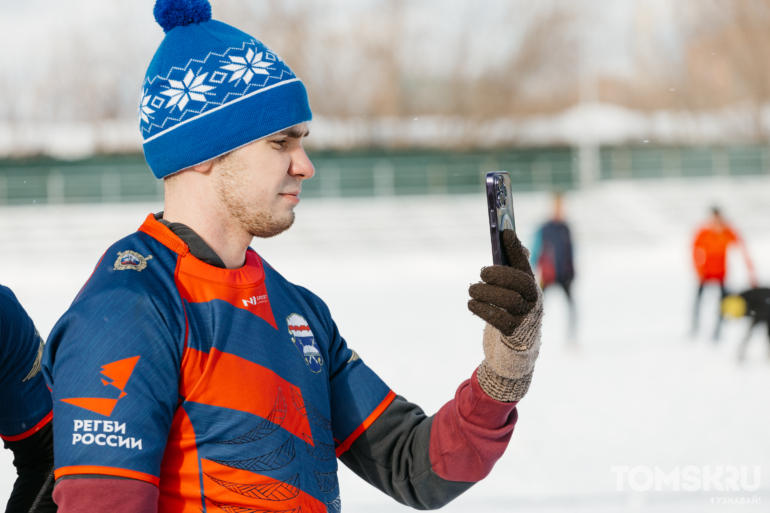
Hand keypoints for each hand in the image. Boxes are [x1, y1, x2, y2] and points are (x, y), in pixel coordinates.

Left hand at [467, 230, 543, 401]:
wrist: (512, 356)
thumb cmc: (508, 318)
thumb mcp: (510, 293)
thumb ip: (508, 270)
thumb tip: (509, 238)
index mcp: (531, 287)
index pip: (525, 264)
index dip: (516, 248)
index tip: (505, 233)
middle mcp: (534, 301)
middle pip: (520, 282)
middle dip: (499, 273)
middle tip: (482, 273)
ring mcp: (527, 319)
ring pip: (509, 300)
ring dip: (486, 292)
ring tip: (471, 290)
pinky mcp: (516, 335)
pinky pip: (500, 319)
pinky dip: (483, 309)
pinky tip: (471, 304)